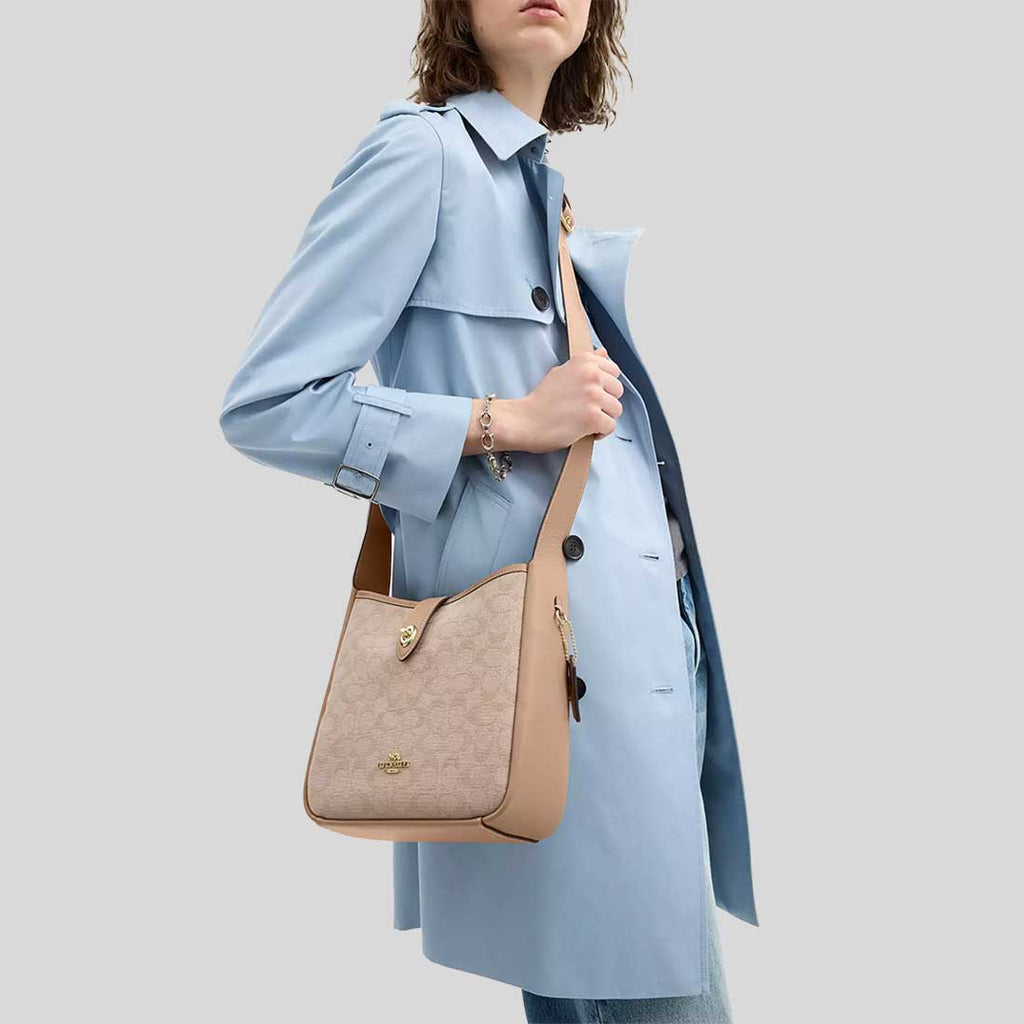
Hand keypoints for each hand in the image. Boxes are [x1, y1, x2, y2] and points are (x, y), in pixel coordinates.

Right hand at [468, 346, 622, 455]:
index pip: (614, 371)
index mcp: (584, 361)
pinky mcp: (593, 417)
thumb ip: (586, 364)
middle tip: (585, 409)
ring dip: (603, 418)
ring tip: (584, 421)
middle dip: (605, 403)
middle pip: (618, 391)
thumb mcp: (562, 372)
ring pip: (616, 410)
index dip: (604, 386)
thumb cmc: (541, 400)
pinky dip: (600, 432)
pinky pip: (610, 426)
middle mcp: (591, 375)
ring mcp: (593, 396)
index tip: (589, 393)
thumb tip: (604, 353)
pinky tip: (585, 431)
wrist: (524, 420)